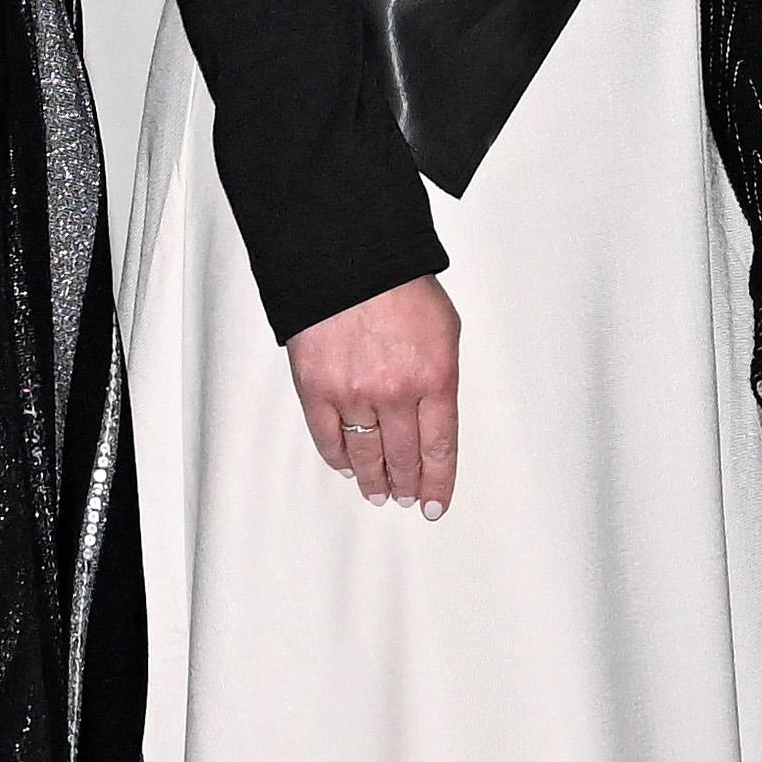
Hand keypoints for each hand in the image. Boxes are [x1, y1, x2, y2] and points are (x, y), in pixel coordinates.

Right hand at [288, 276, 463, 512]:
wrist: (347, 258)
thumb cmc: (398, 285)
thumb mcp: (444, 329)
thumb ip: (440, 375)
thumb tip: (433, 414)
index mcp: (435, 377)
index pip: (440, 448)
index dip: (438, 482)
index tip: (436, 504)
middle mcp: (395, 392)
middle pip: (403, 457)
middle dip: (407, 484)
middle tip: (407, 498)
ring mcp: (353, 393)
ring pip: (366, 454)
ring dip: (374, 479)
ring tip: (378, 492)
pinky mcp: (317, 388)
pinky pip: (328, 437)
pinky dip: (339, 457)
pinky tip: (347, 467)